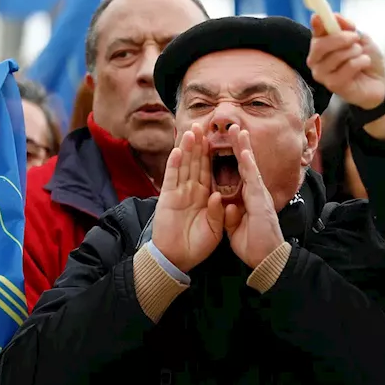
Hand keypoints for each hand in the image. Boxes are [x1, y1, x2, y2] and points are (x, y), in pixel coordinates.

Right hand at [151, 124, 225, 273]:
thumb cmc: (197, 246)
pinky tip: (177, 151)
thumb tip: (216, 195)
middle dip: (199, 145)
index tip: (217, 138)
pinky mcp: (167, 198)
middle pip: (196, 163)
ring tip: (190, 132)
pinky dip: (174, 165)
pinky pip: (171, 178)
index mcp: (206, 197)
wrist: (178, 259)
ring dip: (187, 149)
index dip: (213, 155)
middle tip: (202, 125)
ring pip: (184, 166)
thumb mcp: (215, 230)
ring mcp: (179, 193)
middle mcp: (192, 191)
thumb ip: (218, 213)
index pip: (210, 171)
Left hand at [224, 127, 286, 269]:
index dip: (235, 158)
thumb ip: (231, 216)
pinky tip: (243, 150)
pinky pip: (252, 178)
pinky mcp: (260, 201)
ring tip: (239, 130)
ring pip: (250, 166)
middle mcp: (256, 193)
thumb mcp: (236, 229)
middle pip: (246, 165)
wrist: (268, 259)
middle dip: (240, 145)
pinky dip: (248, 164)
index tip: (229, 143)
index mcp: (250, 199)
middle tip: (234, 127)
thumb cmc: (254, 246)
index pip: (241, 174)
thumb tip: (229, 206)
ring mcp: (259, 195)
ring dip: (244, 147)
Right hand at [306, 14, 384, 110]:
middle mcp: (316, 60)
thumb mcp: (360, 37)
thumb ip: (347, 27)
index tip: (323, 16)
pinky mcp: (333, 86)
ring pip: (336, 56)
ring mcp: (323, 75)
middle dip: (340, 38)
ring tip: (362, 55)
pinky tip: (364, 65)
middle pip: (319, 46)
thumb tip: (335, 16)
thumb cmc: (365, 58)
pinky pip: (348, 67)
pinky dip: (361, 62)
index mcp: (320, 45)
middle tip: (356, 36)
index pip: (315, 32)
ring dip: (355, 51)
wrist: (378, 81)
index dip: (319, 23)